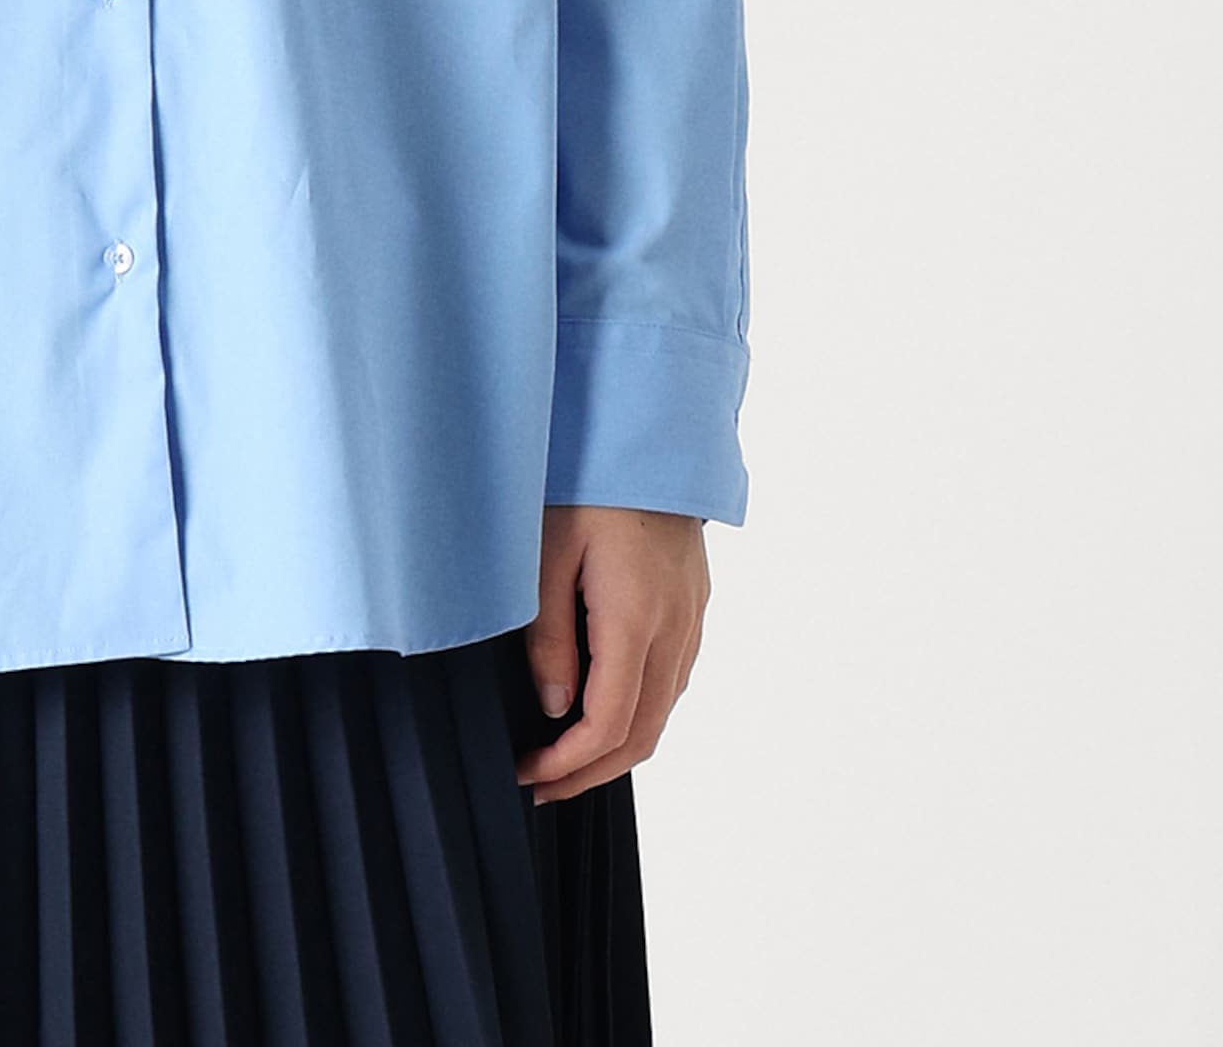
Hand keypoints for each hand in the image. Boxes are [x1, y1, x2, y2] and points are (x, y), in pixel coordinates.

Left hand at [513, 503, 709, 803]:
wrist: (650, 438)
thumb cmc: (591, 483)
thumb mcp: (548, 552)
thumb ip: (550, 634)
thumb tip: (555, 706)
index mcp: (635, 618)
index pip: (609, 723)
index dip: (568, 764)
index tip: (529, 773)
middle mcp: (674, 630)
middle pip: (643, 735)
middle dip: (590, 773)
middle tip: (541, 785)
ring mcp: (691, 621)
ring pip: (663, 713)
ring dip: (616, 748)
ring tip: (565, 758)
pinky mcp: (693, 609)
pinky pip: (672, 681)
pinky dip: (639, 714)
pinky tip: (603, 709)